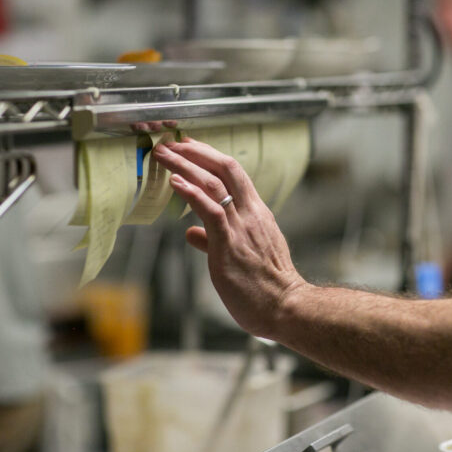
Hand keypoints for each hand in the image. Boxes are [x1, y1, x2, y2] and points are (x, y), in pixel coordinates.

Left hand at [153, 137, 306, 337]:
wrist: (287, 307)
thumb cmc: (266, 288)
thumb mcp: (243, 256)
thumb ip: (215, 241)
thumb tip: (193, 234)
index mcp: (257, 214)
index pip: (234, 174)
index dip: (210, 157)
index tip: (190, 147)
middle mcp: (250, 214)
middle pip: (224, 169)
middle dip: (196, 152)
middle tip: (171, 143)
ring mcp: (241, 227)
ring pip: (213, 184)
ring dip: (186, 165)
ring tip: (164, 154)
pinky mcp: (230, 244)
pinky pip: (210, 211)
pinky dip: (191, 193)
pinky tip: (175, 182)